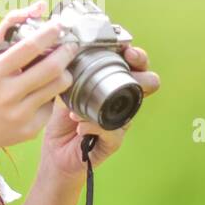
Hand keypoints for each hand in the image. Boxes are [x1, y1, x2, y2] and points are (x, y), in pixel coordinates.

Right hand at [0, 0, 80, 155]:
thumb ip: (10, 26)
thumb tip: (40, 7)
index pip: (29, 48)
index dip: (49, 34)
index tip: (59, 26)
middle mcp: (6, 95)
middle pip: (51, 68)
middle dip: (66, 53)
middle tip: (71, 45)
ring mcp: (19, 114)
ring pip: (58, 87)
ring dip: (64, 73)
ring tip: (60, 67)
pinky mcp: (30, 129)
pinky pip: (51, 106)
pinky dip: (50, 95)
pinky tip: (41, 92)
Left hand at [41, 43, 160, 178]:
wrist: (55, 153)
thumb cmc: (62, 122)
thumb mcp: (64, 93)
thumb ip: (71, 75)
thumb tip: (68, 54)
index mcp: (114, 87)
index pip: (135, 67)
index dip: (138, 57)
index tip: (128, 50)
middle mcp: (122, 103)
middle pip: (149, 83)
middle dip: (143, 73)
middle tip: (129, 65)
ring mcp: (121, 122)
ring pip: (131, 108)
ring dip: (105, 102)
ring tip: (77, 110)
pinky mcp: (114, 142)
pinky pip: (113, 131)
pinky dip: (94, 126)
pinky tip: (79, 126)